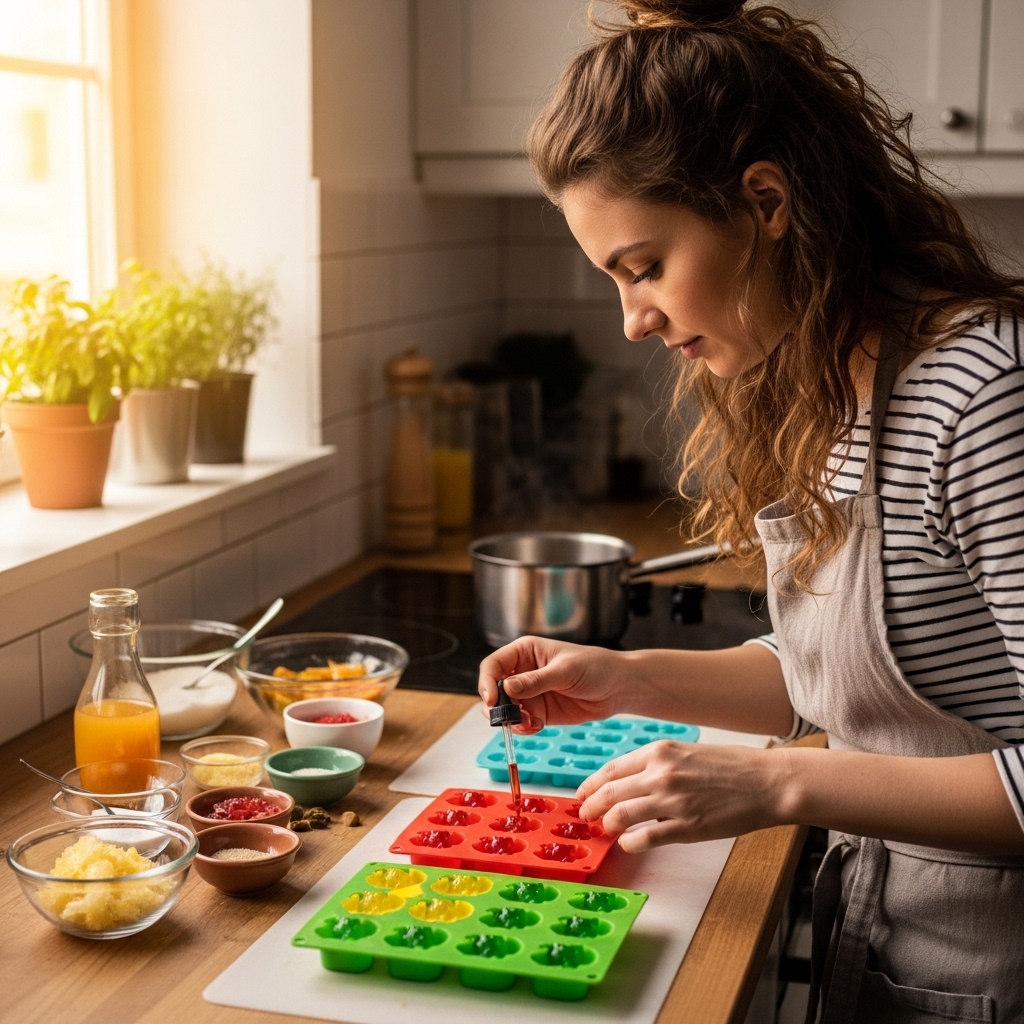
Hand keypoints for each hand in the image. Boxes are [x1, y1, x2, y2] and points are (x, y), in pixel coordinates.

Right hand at [478, 636, 630, 732]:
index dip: (487, 681)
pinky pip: (521, 722)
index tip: (492, 699)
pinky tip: (536, 726)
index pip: (494, 665)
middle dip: (497, 706)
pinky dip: (523, 728)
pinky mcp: (539, 712)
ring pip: (506, 709)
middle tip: (506, 718)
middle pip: (495, 689)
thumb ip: (536, 680)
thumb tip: (507, 686)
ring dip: (510, 720)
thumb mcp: (566, 671)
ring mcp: (531, 694)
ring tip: (528, 723)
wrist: (619, 688)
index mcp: (526, 652)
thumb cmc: (596, 667)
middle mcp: (524, 672)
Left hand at [577, 740, 780, 850]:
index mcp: (660, 751)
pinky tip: (629, 843)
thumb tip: (631, 783)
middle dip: (591, 807)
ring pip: (621, 815)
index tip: (583, 793)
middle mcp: (661, 773)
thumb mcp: (687, 752)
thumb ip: (657, 765)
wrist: (767, 782)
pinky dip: (630, 843)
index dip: (592, 784)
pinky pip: (645, 838)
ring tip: (606, 830)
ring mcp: (672, 801)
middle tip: (585, 816)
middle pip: (609, 792)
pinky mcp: (687, 827)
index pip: (611, 769)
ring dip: (608, 825)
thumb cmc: (732, 766)